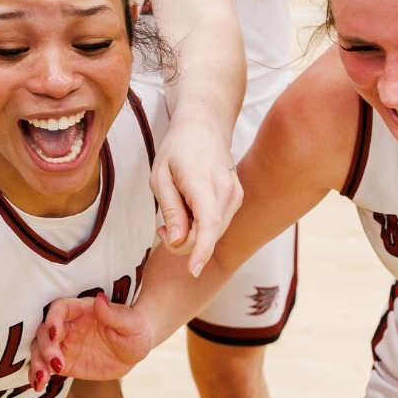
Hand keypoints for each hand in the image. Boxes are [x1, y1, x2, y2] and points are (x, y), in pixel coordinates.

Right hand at [28, 292, 156, 387]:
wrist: (135, 348)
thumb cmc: (135, 329)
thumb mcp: (131, 323)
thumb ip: (114, 314)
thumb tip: (100, 300)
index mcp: (82, 310)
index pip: (60, 308)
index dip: (53, 319)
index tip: (54, 333)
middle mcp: (68, 325)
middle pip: (45, 331)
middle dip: (46, 346)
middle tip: (57, 363)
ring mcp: (64, 344)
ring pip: (40, 349)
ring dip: (37, 363)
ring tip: (41, 379)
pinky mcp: (63, 362)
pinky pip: (46, 366)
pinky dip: (38, 375)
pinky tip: (38, 386)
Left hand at [150, 112, 242, 275]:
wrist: (205, 127)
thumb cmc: (177, 150)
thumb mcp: (160, 176)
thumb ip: (170, 209)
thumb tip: (178, 241)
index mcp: (203, 182)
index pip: (208, 223)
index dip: (201, 250)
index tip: (194, 271)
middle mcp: (227, 190)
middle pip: (208, 234)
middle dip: (183, 243)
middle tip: (161, 229)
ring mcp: (236, 195)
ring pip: (214, 233)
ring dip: (192, 235)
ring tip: (174, 215)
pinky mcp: (237, 199)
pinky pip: (218, 225)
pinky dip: (202, 227)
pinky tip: (189, 212)